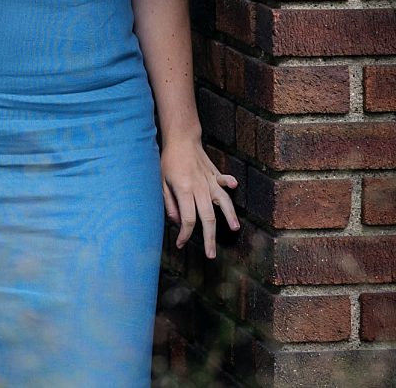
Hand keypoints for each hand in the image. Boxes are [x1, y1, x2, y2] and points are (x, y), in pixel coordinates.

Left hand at [161, 136, 239, 258]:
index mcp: (184, 191)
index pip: (188, 219)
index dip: (185, 234)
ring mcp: (209, 181)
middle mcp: (199, 188)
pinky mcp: (216, 175)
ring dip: (229, 215)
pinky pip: (224, 181)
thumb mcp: (160, 182)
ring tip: (234, 229)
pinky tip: (235, 186)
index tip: (180, 243)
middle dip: (209, 238)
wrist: (180, 140)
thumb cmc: (168, 162)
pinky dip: (230, 183)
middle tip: (211, 255)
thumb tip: (175, 222)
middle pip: (207, 217)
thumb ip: (169, 202)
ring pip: (222, 201)